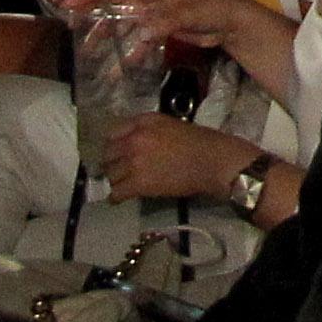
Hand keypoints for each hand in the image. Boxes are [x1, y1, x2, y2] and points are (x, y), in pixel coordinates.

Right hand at [86, 0, 261, 48]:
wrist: (232, 23)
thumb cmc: (211, 8)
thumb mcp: (186, 12)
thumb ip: (162, 22)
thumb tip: (141, 35)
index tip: (70, 3)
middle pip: (116, 3)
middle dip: (94, 14)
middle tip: (71, 27)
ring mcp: (156, 12)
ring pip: (126, 22)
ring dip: (109, 35)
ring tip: (89, 52)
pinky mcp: (164, 28)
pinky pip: (141, 39)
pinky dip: (131, 50)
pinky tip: (120, 67)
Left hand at [95, 114, 266, 206]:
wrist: (213, 160)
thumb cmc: (200, 141)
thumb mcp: (170, 124)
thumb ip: (147, 130)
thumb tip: (132, 143)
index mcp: (144, 122)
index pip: (113, 133)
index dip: (114, 146)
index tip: (117, 154)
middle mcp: (134, 139)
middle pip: (108, 154)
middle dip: (112, 163)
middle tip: (119, 172)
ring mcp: (134, 161)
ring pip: (110, 175)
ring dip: (115, 181)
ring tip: (123, 185)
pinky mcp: (138, 183)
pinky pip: (116, 192)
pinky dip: (116, 197)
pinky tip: (119, 199)